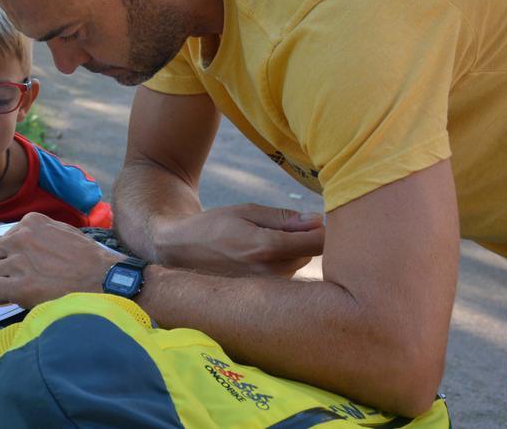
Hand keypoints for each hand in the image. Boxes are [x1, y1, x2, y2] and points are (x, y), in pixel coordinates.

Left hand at [0, 212, 122, 308]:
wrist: (104, 280)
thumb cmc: (89, 259)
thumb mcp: (64, 232)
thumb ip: (40, 233)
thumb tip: (23, 241)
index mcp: (31, 222)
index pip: (6, 237)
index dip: (12, 253)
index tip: (23, 264)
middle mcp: (21, 238)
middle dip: (1, 265)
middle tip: (15, 277)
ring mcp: (19, 262)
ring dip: (0, 281)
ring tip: (15, 289)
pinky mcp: (19, 286)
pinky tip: (5, 298)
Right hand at [151, 203, 323, 276]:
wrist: (181, 253)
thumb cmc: (214, 226)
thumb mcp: (245, 211)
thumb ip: (283, 217)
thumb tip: (317, 221)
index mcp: (265, 248)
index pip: (316, 242)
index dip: (325, 229)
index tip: (320, 218)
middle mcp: (269, 273)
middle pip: (310, 253)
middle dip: (306, 238)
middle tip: (286, 224)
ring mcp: (266, 287)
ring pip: (299, 264)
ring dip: (293, 250)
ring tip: (262, 240)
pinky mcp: (263, 295)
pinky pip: (286, 274)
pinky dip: (281, 262)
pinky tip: (258, 256)